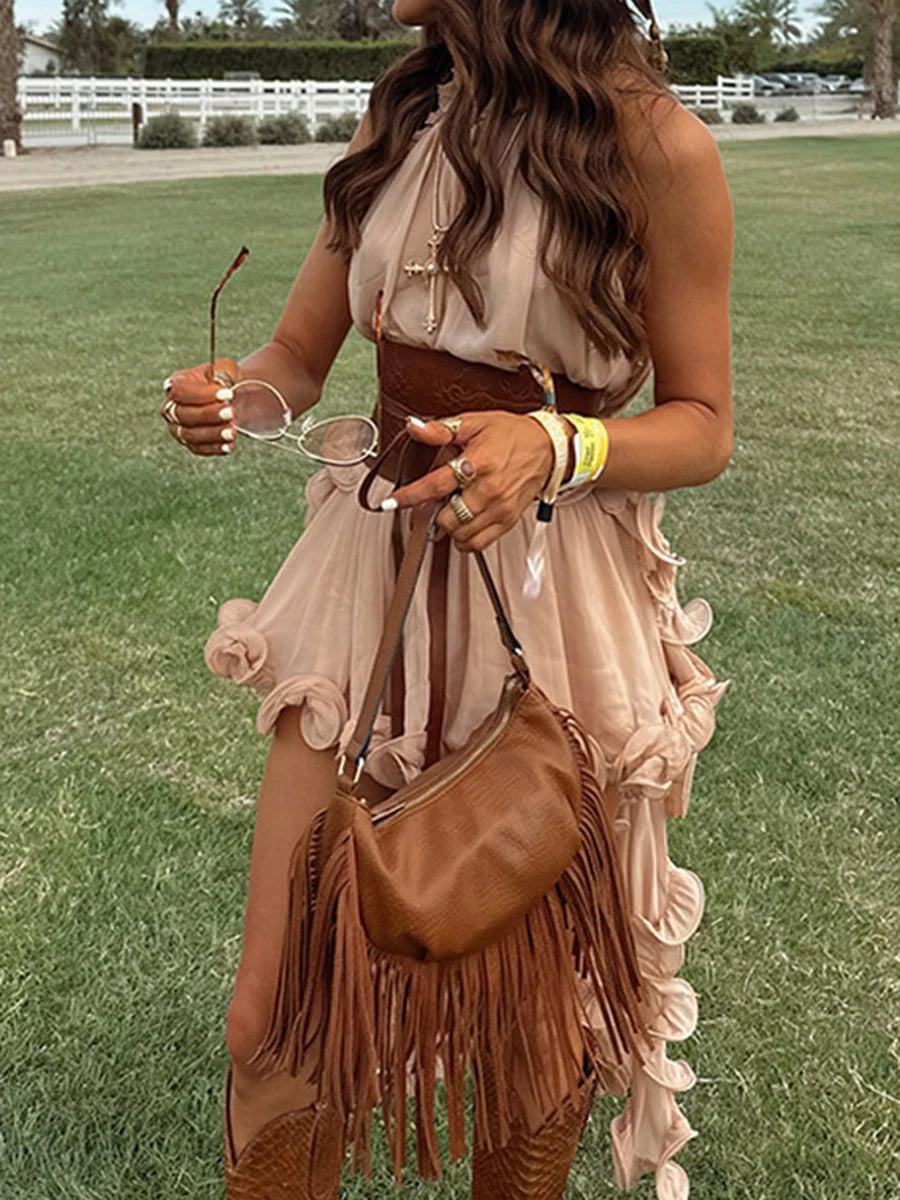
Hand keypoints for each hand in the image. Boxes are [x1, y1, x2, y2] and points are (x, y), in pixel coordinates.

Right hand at [160, 357, 240, 455]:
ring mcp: (177, 427)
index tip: (228, 394)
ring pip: (189, 435)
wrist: (230, 398)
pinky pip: (198, 449)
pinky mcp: (189, 443)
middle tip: (232, 412)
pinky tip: (229, 445)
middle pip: (183, 414)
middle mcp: (171, 407)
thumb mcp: (226, 369)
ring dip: (212, 434)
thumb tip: (222, 386)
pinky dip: (214, 448)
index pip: (181, 390)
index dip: (203, 394)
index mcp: (176, 384)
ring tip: (233, 432)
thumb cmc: (224, 381)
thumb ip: (223, 374)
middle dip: (208, 415)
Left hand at [386, 411, 556, 552]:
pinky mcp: (507, 521)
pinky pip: (478, 544)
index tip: (392, 502)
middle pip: (447, 516)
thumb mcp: (474, 423)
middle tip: (438, 498)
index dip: (410, 496)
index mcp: (479, 462)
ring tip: (452, 508)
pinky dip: (464, 540)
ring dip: (449, 525)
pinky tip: (462, 525)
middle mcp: (490, 489)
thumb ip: (440, 429)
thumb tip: (414, 426)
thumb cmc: (512, 434)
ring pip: (460, 534)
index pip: (436, 485)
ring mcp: (500, 508)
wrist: (548, 447)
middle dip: (435, 510)